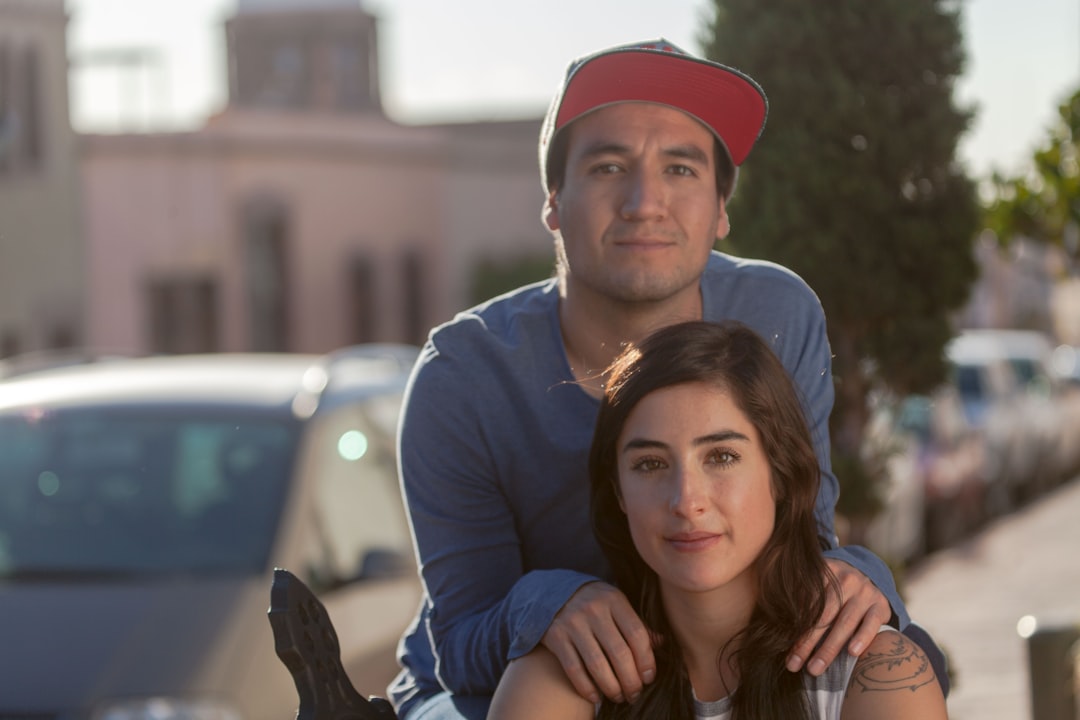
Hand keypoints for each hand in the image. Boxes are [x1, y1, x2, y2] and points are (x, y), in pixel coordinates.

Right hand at [540, 581, 654, 704]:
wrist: (552, 592)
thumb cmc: (593, 602)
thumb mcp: (616, 604)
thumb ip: (636, 623)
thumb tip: (661, 644)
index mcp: (614, 600)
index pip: (637, 634)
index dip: (646, 660)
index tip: (649, 677)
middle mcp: (593, 610)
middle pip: (619, 653)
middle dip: (630, 680)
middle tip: (634, 693)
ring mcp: (573, 623)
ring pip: (597, 664)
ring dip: (612, 687)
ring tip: (619, 696)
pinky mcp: (555, 636)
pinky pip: (574, 669)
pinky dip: (586, 688)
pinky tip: (596, 697)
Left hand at [786, 558, 891, 675]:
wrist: (869, 575)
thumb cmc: (833, 586)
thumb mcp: (817, 581)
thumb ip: (799, 593)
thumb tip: (773, 618)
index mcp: (824, 572)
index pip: (806, 602)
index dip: (793, 625)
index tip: (781, 646)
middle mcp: (845, 580)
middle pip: (823, 615)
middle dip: (807, 642)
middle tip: (793, 664)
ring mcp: (865, 592)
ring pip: (845, 623)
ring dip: (829, 648)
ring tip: (815, 668)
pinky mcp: (881, 605)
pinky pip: (871, 623)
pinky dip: (862, 637)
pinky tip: (852, 653)